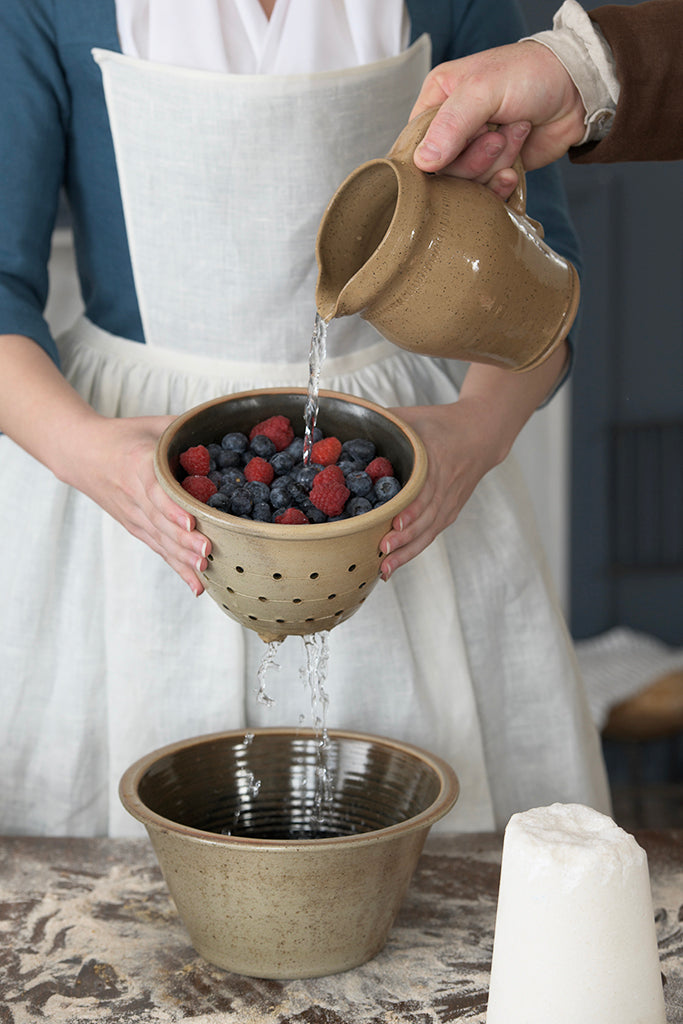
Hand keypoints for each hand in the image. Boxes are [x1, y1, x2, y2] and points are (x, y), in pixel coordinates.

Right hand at [0, 335, 209, 594]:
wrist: (81, 454)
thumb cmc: (124, 436)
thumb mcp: (154, 425)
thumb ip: (187, 428)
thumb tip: (230, 425)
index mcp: (137, 466)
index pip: (156, 491)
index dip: (173, 509)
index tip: (190, 522)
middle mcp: (134, 496)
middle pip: (162, 523)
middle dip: (186, 541)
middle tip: (209, 552)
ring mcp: (135, 518)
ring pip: (162, 542)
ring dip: (184, 558)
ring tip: (206, 569)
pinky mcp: (137, 530)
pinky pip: (160, 552)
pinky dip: (179, 569)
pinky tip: (198, 586)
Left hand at [379, 341, 568, 576]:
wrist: (481, 434)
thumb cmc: (441, 424)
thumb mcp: (413, 417)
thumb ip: (384, 423)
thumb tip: (346, 425)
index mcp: (436, 460)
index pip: (425, 488)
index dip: (411, 508)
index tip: (395, 521)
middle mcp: (445, 486)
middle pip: (425, 517)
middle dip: (404, 537)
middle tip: (382, 550)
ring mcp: (449, 503)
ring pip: (428, 532)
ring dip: (406, 552)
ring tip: (385, 568)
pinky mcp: (449, 513)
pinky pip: (430, 535)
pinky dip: (412, 551)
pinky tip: (393, 566)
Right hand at [411, 40, 586, 198]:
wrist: (576, 91)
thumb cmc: (530, 74)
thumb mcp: (484, 89)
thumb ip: (451, 124)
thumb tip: (423, 163)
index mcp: (436, 100)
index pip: (414, 144)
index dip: (434, 154)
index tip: (461, 143)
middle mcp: (450, 130)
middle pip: (440, 172)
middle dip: (473, 160)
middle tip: (497, 136)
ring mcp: (472, 153)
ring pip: (464, 186)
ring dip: (493, 165)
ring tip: (514, 135)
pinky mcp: (492, 172)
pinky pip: (484, 195)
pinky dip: (501, 184)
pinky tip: (515, 165)